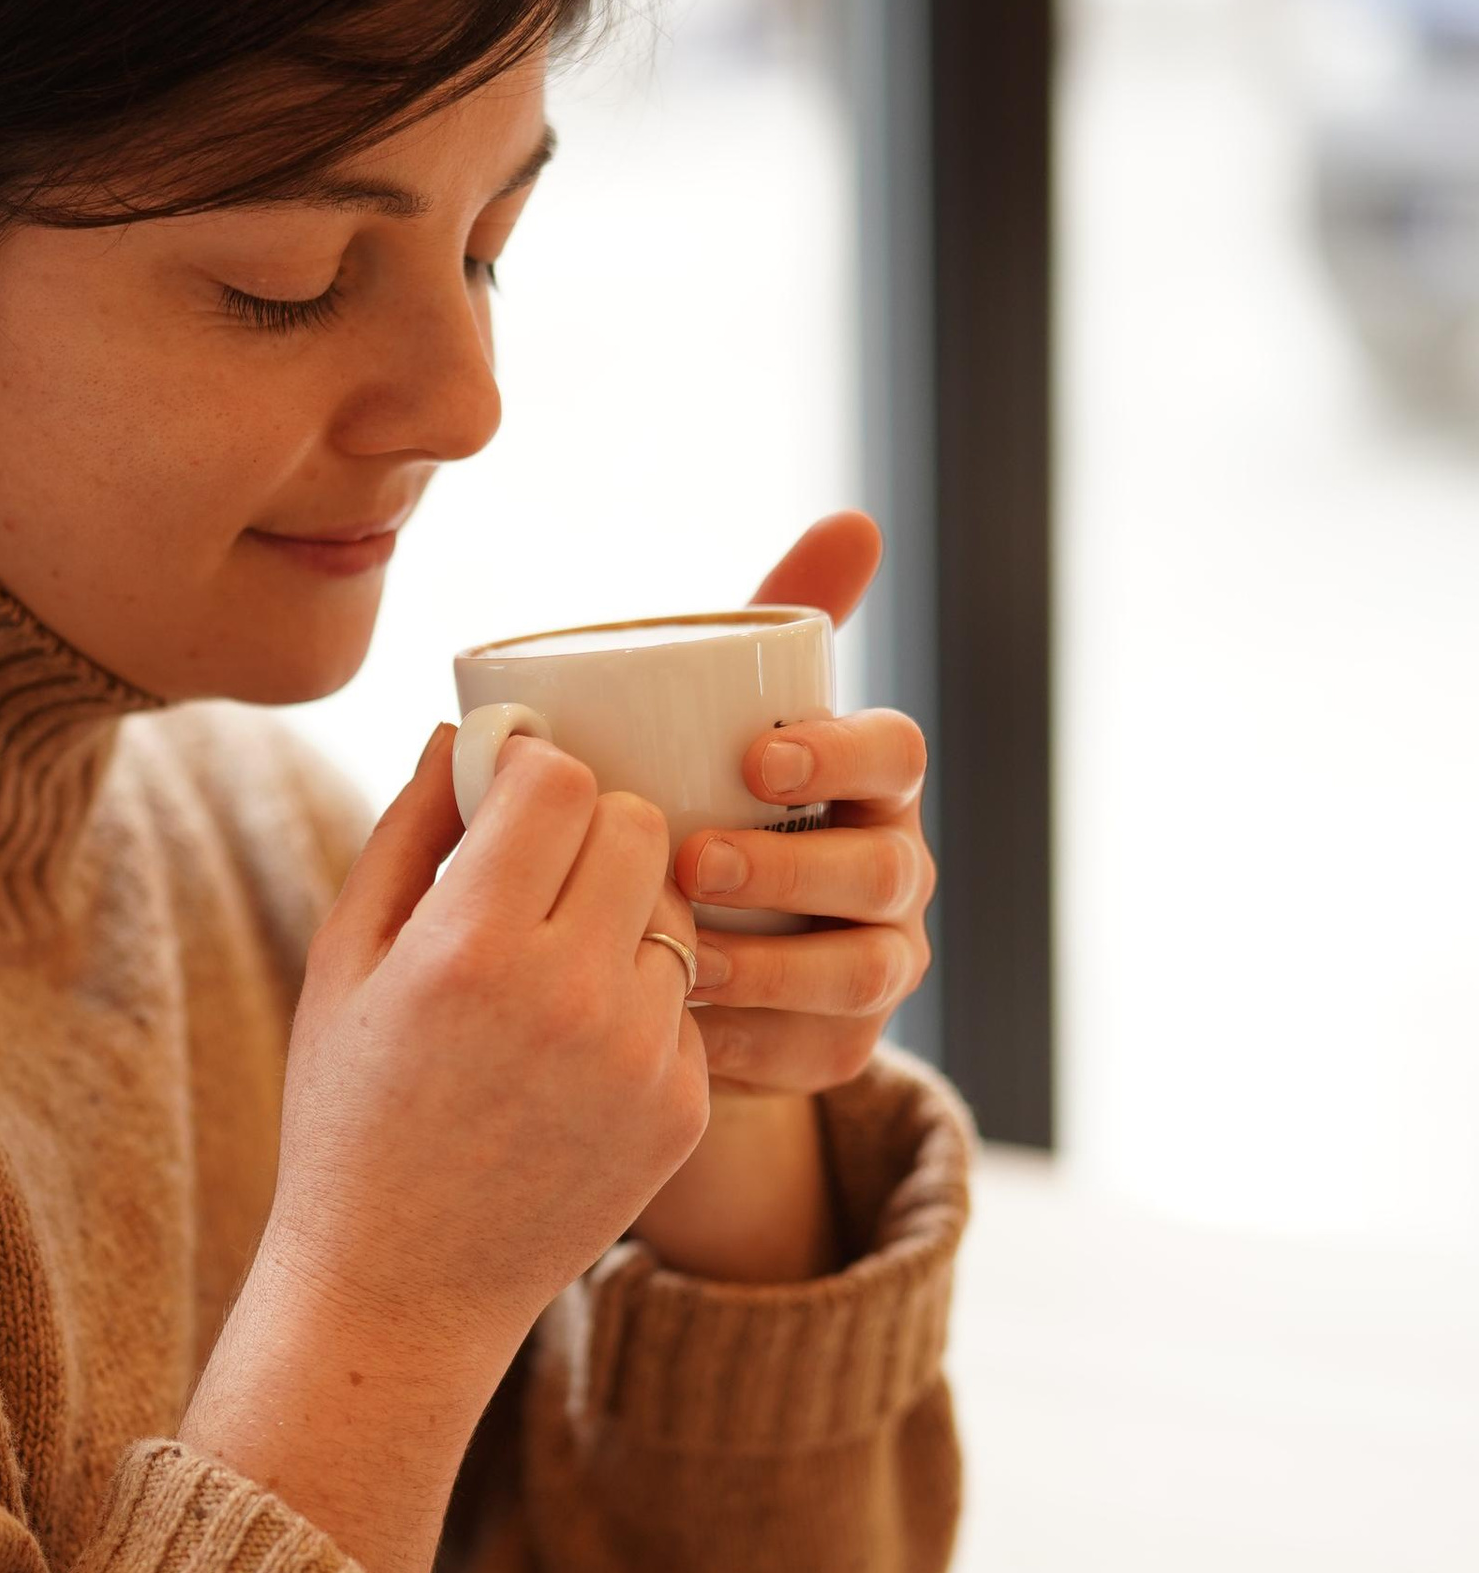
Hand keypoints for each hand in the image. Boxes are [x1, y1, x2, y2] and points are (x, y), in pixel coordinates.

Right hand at [184, 727, 706, 1572]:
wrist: (401, 1287)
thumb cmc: (351, 1111)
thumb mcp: (344, 963)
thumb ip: (408, 830)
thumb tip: (462, 724)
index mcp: (472, 947)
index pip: (560, 780)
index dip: (534, 770)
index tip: (508, 791)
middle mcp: (571, 996)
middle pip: (639, 825)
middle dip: (593, 825)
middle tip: (541, 865)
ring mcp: (641, 1058)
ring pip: (676, 909)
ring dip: (626, 910)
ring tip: (555, 963)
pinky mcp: (685, 1110)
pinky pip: (685, 999)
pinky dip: (640, 999)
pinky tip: (574, 1048)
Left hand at [630, 510, 932, 1284]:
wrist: (677, 943)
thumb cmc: (701, 800)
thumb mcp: (717, 715)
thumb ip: (768, 623)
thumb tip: (857, 521)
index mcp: (868, 784)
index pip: (895, 754)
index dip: (841, 752)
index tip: (757, 754)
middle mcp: (892, 872)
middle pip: (884, 870)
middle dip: (795, 867)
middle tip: (695, 862)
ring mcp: (878, 965)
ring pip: (864, 970)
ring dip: (774, 964)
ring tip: (683, 956)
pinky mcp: (841, 1046)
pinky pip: (819, 1052)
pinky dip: (752, 1041)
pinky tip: (685, 1026)